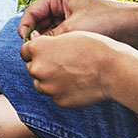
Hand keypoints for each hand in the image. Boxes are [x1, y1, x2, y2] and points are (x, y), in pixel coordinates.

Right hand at [19, 0, 137, 47]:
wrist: (136, 27)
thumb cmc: (106, 20)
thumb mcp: (74, 28)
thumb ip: (51, 37)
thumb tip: (33, 46)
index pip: (32, 11)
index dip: (26, 27)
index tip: (26, 43)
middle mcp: (62, 5)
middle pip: (39, 22)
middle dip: (37, 36)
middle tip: (37, 52)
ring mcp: (70, 17)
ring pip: (50, 31)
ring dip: (48, 42)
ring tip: (49, 55)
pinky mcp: (79, 28)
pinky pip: (61, 37)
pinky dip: (58, 45)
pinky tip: (59, 56)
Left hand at [21, 29, 137, 107]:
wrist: (112, 69)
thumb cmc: (92, 47)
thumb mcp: (65, 36)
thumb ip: (47, 45)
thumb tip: (37, 53)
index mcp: (37, 48)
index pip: (25, 51)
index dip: (36, 52)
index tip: (46, 54)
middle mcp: (37, 67)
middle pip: (32, 68)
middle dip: (42, 67)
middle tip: (62, 65)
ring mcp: (47, 86)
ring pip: (41, 84)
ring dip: (49, 81)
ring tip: (70, 75)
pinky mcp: (59, 101)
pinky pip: (54, 96)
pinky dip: (61, 92)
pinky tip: (77, 85)